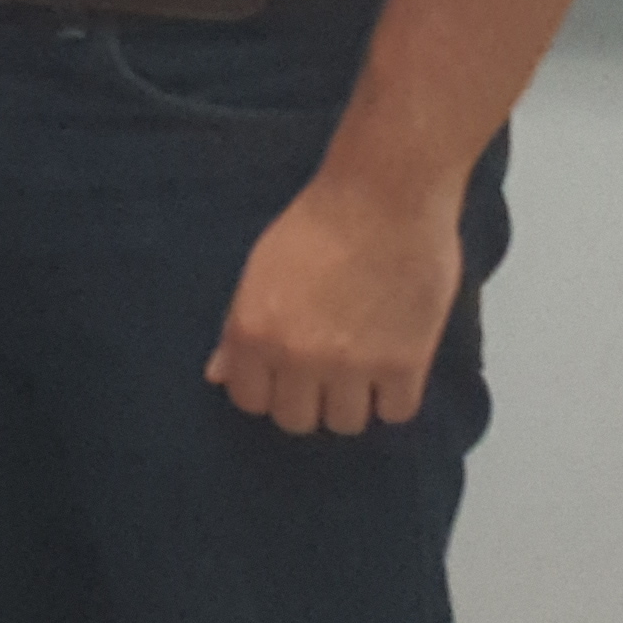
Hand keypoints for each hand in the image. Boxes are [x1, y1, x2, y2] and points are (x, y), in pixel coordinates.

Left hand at [204, 168, 465, 433]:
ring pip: (345, 423)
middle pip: (297, 421)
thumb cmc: (317, 224)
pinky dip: (394, 397)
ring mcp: (352, 366)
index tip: (285, 376)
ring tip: (362, 372)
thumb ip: (238, 328)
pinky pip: (396, 413)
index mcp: (254, 333)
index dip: (268, 390)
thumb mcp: (259, 270)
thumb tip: (218, 375)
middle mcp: (297, 357)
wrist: (385, 198)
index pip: (250, 401)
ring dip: (353, 403)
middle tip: (326, 374)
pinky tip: (393, 369)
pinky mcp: (404, 364)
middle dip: (308, 400)